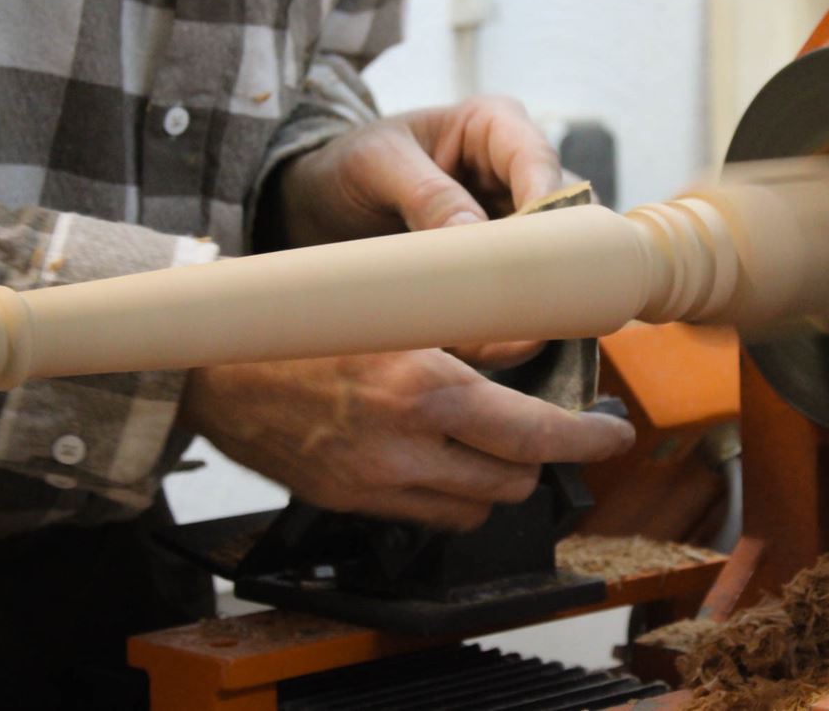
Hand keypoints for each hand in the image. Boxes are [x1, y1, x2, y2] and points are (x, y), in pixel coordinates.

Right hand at [180, 350, 634, 530]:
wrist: (214, 370)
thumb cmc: (304, 328)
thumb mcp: (395, 313)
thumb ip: (469, 335)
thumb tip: (528, 345)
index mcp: (425, 387)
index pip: (534, 432)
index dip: (586, 439)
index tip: (613, 436)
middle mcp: (405, 445)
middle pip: (515, 479)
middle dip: (535, 456)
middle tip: (531, 426)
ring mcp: (376, 483)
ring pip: (476, 507)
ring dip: (492, 478)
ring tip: (476, 440)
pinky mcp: (351, 502)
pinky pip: (428, 516)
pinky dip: (447, 493)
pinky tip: (430, 456)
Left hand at [280, 95, 560, 366]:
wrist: (320, 205)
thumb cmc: (348, 166)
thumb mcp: (375, 166)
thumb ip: (425, 194)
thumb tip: (475, 234)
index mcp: (494, 124)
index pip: (538, 161)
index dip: (546, 205)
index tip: (535, 252)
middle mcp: (516, 171)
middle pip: (560, 215)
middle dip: (543, 263)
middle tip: (524, 307)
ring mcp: (513, 220)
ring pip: (549, 260)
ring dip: (528, 299)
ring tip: (497, 338)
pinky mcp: (501, 265)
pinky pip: (520, 292)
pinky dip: (507, 322)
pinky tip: (486, 346)